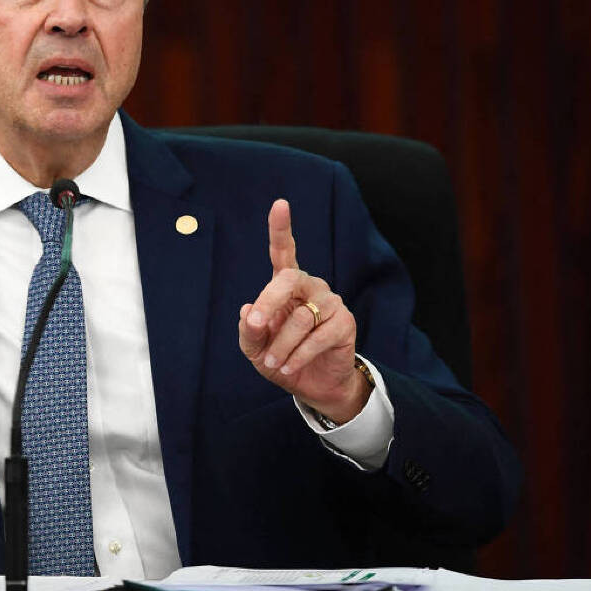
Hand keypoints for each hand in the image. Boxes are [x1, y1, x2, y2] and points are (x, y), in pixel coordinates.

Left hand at [237, 199, 369, 423]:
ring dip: (280, 346)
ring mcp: (330, 302)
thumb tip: (247, 312)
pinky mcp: (344, 323)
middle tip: (255, 325)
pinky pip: (315, 338)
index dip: (281, 228)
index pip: (283, 251)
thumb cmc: (279, 358)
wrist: (311, 385)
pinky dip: (296, 356)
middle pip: (287, 280)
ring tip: (273, 362)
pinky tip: (288, 367)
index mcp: (286, 285)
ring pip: (299, 319)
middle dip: (267, 303)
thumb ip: (248, 329)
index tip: (280, 204)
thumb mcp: (254, 346)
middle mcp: (310, 286)